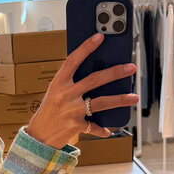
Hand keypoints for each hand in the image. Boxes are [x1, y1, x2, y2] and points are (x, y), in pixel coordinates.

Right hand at [25, 34, 137, 150]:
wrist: (39, 136)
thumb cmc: (50, 111)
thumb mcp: (56, 92)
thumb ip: (72, 83)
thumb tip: (99, 74)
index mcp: (59, 83)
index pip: (73, 61)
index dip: (86, 47)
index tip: (99, 37)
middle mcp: (65, 94)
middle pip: (94, 80)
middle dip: (115, 72)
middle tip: (131, 67)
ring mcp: (71, 110)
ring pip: (101, 103)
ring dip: (119, 99)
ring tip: (134, 97)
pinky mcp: (75, 126)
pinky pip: (94, 126)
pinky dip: (101, 129)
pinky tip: (108, 130)